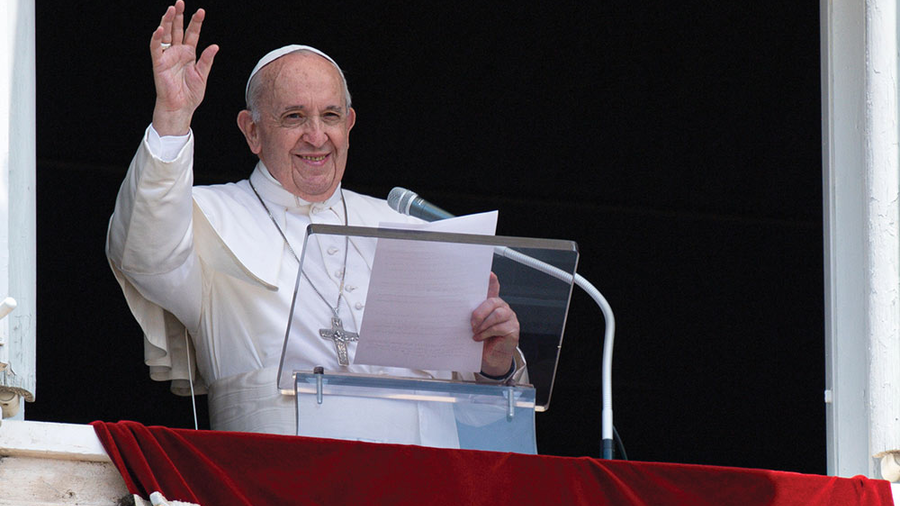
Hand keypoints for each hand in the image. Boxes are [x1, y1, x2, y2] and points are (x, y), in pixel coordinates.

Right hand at [150, 1, 218, 135]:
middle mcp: (177, 52)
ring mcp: (167, 56)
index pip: (192, 34)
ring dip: (168, 22)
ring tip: (171, 9)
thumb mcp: (202, 75)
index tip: (201, 11)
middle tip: (180, 2)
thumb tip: (215, 46)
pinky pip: (156, 48)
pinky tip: (161, 28)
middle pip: (178, 30)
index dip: (195, 23)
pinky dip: (157, 38)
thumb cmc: (190, 94)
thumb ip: (207, 60)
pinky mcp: (159, 63)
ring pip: (167, 35)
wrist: (180, 107)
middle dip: (179, 16)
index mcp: (189, 54)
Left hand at [471, 272, 519, 376]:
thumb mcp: (474, 325)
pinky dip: (487, 333)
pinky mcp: (513, 329)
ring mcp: (510, 318)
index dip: (492, 281)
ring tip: (476, 332)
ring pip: (497, 314)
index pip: (493, 288)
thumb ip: (472, 314)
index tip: (489, 274)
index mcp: (492, 304)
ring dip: (483, 324)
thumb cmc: (482, 340)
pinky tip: (480, 338)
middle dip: (479, 312)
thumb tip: (459, 307)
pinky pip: (499, 327)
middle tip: (471, 323)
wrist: (490, 357)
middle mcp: (502, 308)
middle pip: (492, 302)